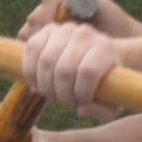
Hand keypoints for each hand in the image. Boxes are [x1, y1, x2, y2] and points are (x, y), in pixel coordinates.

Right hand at [17, 13, 136, 113]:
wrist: (97, 57)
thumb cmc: (105, 84)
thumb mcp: (112, 103)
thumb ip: (102, 111)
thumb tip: (81, 109)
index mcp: (105, 48)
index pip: (88, 72)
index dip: (80, 94)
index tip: (80, 103)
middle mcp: (85, 33)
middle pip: (64, 70)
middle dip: (60, 93)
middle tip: (63, 101)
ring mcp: (65, 29)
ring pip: (46, 61)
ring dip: (44, 85)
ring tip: (51, 94)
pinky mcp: (48, 30)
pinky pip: (32, 49)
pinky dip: (29, 71)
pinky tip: (36, 83)